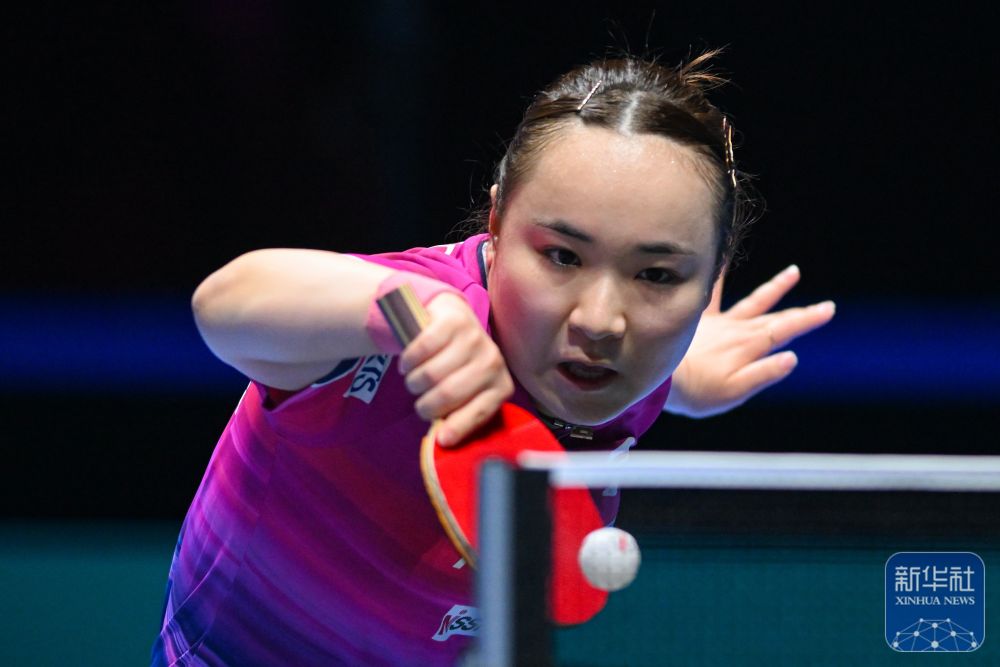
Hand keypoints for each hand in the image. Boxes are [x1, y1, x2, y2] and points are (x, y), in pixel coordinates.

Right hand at [398, 293, 513, 445]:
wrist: (452, 320)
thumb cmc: (458, 366)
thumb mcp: (465, 392)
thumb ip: (458, 414)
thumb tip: (442, 441)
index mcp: (500, 386)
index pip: (479, 412)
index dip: (458, 427)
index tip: (441, 439)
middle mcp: (493, 361)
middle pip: (448, 394)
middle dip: (426, 404)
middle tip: (419, 401)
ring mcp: (474, 338)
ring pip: (431, 374)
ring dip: (414, 382)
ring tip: (414, 381)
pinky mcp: (454, 321)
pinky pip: (421, 349)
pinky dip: (408, 361)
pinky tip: (407, 363)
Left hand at [665, 265, 834, 417]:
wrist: (661, 378)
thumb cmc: (696, 391)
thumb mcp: (734, 392)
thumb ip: (762, 375)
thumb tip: (792, 358)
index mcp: (749, 347)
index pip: (785, 330)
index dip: (807, 320)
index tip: (827, 309)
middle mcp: (738, 331)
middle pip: (776, 319)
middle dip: (802, 313)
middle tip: (826, 305)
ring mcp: (719, 323)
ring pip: (753, 302)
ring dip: (774, 288)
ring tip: (793, 272)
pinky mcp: (700, 320)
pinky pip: (710, 291)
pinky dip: (718, 273)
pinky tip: (722, 254)